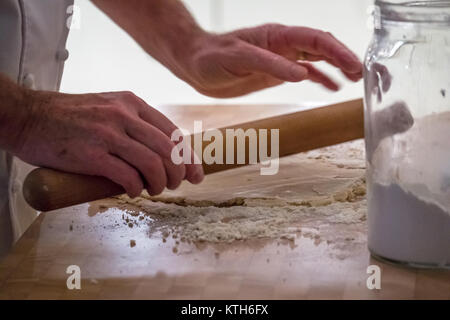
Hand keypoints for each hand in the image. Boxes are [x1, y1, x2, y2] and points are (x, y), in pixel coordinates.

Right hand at [13, 90, 203, 196]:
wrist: (28, 116)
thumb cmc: (69, 116)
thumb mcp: (108, 107)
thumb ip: (133, 124)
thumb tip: (159, 152)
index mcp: (131, 103)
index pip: (172, 132)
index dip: (188, 157)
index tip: (195, 174)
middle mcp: (123, 115)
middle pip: (168, 150)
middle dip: (178, 173)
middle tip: (175, 185)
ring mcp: (108, 134)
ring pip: (153, 163)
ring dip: (160, 183)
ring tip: (155, 190)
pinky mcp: (91, 154)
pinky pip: (127, 175)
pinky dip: (136, 187)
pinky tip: (134, 191)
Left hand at [179, 24, 362, 97]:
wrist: (194, 66)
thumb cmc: (211, 58)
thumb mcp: (238, 59)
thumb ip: (270, 65)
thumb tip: (301, 73)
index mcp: (277, 37)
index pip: (316, 40)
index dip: (339, 52)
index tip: (356, 67)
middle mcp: (283, 46)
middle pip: (323, 47)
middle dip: (347, 59)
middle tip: (368, 76)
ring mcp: (282, 59)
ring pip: (318, 59)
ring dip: (339, 68)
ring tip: (357, 81)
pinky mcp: (276, 73)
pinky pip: (305, 72)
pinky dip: (321, 78)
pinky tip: (332, 87)